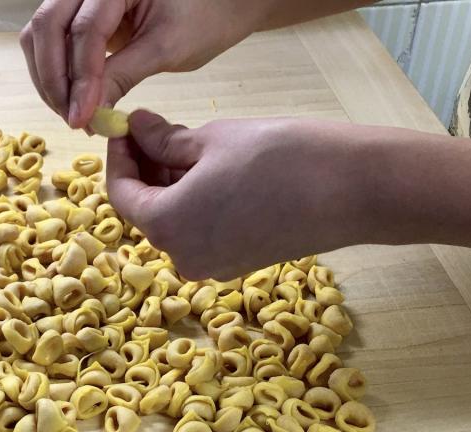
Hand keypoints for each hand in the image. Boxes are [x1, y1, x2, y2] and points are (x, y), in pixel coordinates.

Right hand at [20, 0, 263, 127]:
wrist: (218, 3)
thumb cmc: (203, 16)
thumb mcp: (165, 48)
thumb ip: (123, 75)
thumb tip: (89, 112)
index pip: (84, 30)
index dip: (79, 79)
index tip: (81, 118)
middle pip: (46, 26)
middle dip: (54, 79)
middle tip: (73, 119)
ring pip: (40, 33)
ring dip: (49, 77)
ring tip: (74, 114)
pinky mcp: (80, 13)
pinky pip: (52, 40)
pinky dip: (57, 71)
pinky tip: (74, 100)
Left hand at [108, 111, 376, 279]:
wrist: (351, 191)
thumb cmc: (280, 157)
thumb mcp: (213, 139)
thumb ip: (164, 140)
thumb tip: (137, 128)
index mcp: (166, 226)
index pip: (120, 194)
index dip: (119, 157)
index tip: (126, 128)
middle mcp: (183, 256)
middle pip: (146, 210)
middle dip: (146, 170)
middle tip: (157, 129)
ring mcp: (211, 266)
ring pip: (174, 221)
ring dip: (171, 186)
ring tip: (188, 145)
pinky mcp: (237, 264)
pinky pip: (199, 232)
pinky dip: (194, 204)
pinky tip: (211, 172)